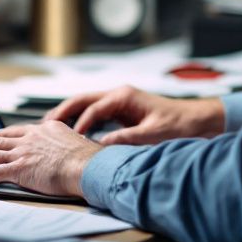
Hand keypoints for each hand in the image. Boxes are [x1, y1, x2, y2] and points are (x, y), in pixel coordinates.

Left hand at [0, 121, 100, 195]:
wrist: (87, 166)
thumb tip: (70, 153)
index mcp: (44, 129)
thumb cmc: (87, 160)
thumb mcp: (76, 144)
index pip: (15, 130)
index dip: (1, 137)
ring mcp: (23, 151)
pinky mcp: (19, 168)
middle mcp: (30, 137)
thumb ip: (65, 146)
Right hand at [44, 85, 224, 145]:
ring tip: (50, 128)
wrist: (197, 120)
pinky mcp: (122, 110)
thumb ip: (126, 139)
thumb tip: (101, 146)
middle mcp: (119, 95)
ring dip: (69, 115)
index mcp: (124, 96)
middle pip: (82, 100)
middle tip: (43, 126)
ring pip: (86, 104)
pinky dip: (81, 120)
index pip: (93, 108)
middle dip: (63, 112)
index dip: (79, 124)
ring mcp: (119, 101)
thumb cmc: (178, 124)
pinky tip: (72, 131)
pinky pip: (95, 112)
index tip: (69, 139)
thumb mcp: (152, 134)